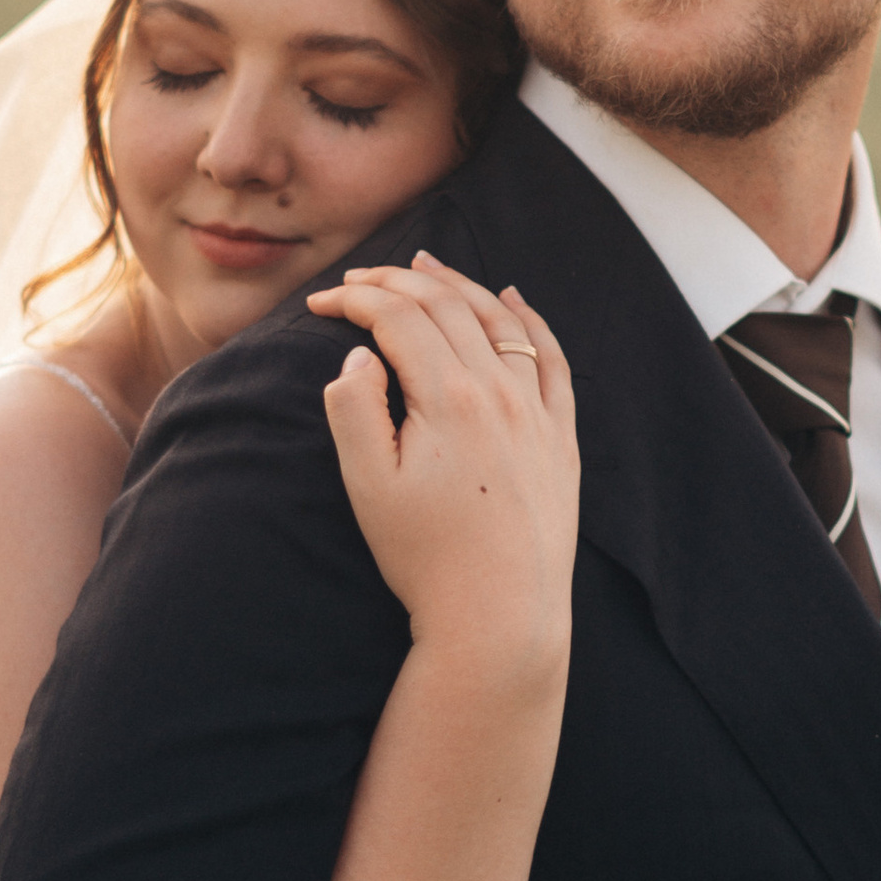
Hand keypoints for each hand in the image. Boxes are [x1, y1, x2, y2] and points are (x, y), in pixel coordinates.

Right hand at [309, 252, 578, 685]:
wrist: (501, 615)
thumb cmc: (425, 557)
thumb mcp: (368, 486)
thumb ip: (353, 409)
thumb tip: (359, 355)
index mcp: (448, 398)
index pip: (397, 318)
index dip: (354, 300)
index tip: (319, 303)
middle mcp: (499, 391)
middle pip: (446, 307)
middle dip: (396, 281)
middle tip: (359, 278)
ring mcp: (537, 411)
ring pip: (498, 320)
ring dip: (458, 285)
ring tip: (425, 264)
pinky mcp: (561, 436)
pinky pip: (551, 358)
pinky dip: (529, 319)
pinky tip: (513, 299)